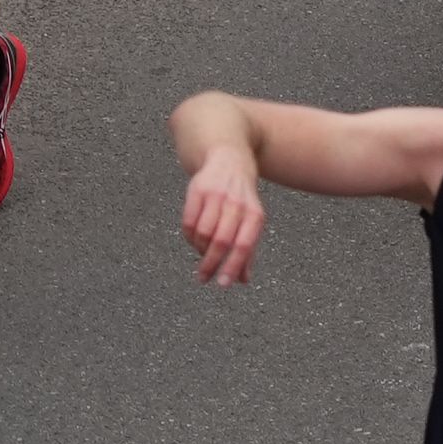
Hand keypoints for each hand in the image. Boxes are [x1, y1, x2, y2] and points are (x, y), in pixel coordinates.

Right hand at [179, 149, 266, 284]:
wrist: (229, 159)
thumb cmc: (242, 198)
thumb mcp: (251, 219)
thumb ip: (248, 249)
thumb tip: (242, 280)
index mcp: (254, 213)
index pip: (244, 244)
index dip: (234, 265)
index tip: (224, 284)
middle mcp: (237, 204)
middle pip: (221, 241)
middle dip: (212, 264)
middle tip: (204, 278)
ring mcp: (216, 196)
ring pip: (203, 233)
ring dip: (200, 249)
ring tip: (201, 253)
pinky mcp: (197, 190)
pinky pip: (188, 221)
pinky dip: (189, 236)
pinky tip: (193, 239)